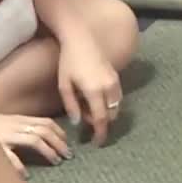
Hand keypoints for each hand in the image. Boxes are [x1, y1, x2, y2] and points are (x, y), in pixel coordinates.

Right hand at [0, 113, 70, 176]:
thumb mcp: (2, 124)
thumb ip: (20, 129)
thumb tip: (44, 140)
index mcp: (17, 120)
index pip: (45, 122)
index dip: (60, 132)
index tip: (68, 143)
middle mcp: (13, 125)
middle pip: (44, 131)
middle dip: (59, 144)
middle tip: (67, 157)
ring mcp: (4, 135)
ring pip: (34, 140)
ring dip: (48, 152)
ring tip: (56, 162)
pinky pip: (10, 158)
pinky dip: (20, 167)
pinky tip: (26, 176)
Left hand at [56, 29, 121, 146]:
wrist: (81, 39)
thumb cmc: (68, 61)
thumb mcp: (64, 85)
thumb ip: (71, 106)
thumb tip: (78, 123)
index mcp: (94, 91)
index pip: (100, 119)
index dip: (100, 133)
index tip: (97, 143)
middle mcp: (109, 88)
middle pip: (111, 115)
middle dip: (101, 122)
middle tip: (86, 120)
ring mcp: (115, 82)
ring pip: (116, 106)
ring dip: (106, 112)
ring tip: (89, 107)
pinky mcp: (117, 77)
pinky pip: (117, 97)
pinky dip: (110, 103)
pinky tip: (96, 98)